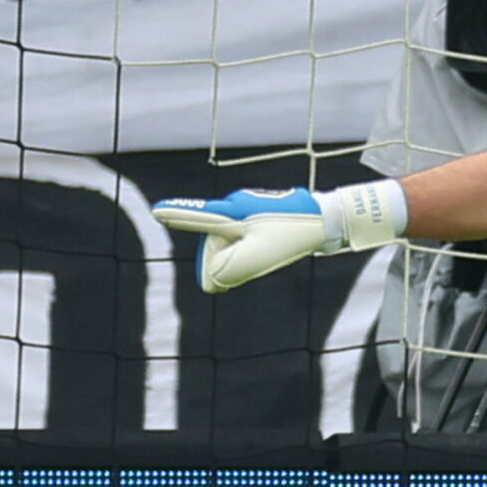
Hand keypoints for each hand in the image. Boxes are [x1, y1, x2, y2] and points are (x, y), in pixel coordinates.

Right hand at [153, 182, 405, 293]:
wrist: (329, 218)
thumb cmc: (294, 233)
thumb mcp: (260, 256)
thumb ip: (230, 268)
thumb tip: (211, 281)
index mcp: (234, 211)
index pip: (199, 217)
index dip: (177, 215)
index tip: (157, 211)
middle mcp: (236, 205)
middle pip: (216, 241)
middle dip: (227, 256)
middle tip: (258, 254)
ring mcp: (248, 207)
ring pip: (232, 241)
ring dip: (243, 252)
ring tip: (271, 247)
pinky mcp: (259, 214)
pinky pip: (244, 237)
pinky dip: (251, 247)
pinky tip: (270, 245)